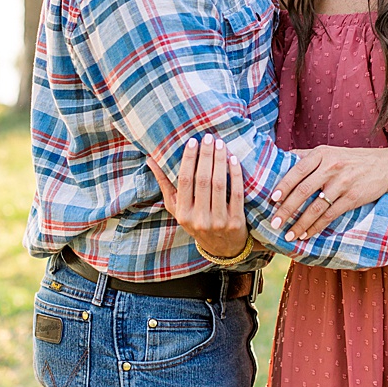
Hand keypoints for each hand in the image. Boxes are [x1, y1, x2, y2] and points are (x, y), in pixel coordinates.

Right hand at [148, 135, 248, 259]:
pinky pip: (236, 194)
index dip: (189, 159)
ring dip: (220, 161)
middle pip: (203, 180)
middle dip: (206, 156)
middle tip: (209, 137)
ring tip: (221, 144)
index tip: (193, 141)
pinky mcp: (236, 222)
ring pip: (219, 185)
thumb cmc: (195, 222)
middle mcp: (198, 218)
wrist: (222, 249)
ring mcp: (218, 221)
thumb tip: (150, 160)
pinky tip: (233, 160)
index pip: (185, 181)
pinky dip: (236, 175)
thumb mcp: (176, 207)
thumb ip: (164, 184)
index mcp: (182, 213)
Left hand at [272, 145, 387, 241]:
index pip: (296, 170)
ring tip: (289, 235)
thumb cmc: (350, 159)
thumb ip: (305, 157)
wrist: (384, 166)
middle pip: (303, 191)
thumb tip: (278, 161)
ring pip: (316, 207)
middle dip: (286, 209)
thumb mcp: (328, 152)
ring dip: (300, 223)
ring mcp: (342, 184)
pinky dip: (317, 226)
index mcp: (320, 155)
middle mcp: (330, 168)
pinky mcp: (352, 198)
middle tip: (274, 222)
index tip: (272, 199)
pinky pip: (330, 215)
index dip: (283, 185)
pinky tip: (307, 234)